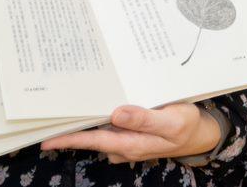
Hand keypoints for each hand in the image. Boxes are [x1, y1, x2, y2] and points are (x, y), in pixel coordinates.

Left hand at [39, 102, 220, 164]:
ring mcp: (125, 141)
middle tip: (48, 113)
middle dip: (71, 127)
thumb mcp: (171, 121)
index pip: (94, 141)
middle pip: (91, 137)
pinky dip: (99, 115)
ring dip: (84, 119)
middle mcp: (123, 145)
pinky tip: (94, 102)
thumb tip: (117, 114)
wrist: (198, 134)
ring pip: (99, 130)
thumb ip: (144, 119)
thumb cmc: (186, 126)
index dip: (70, 140)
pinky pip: (109, 125)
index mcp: (131, 144)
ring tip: (66, 102)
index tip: (47, 140)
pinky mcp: (128, 133)